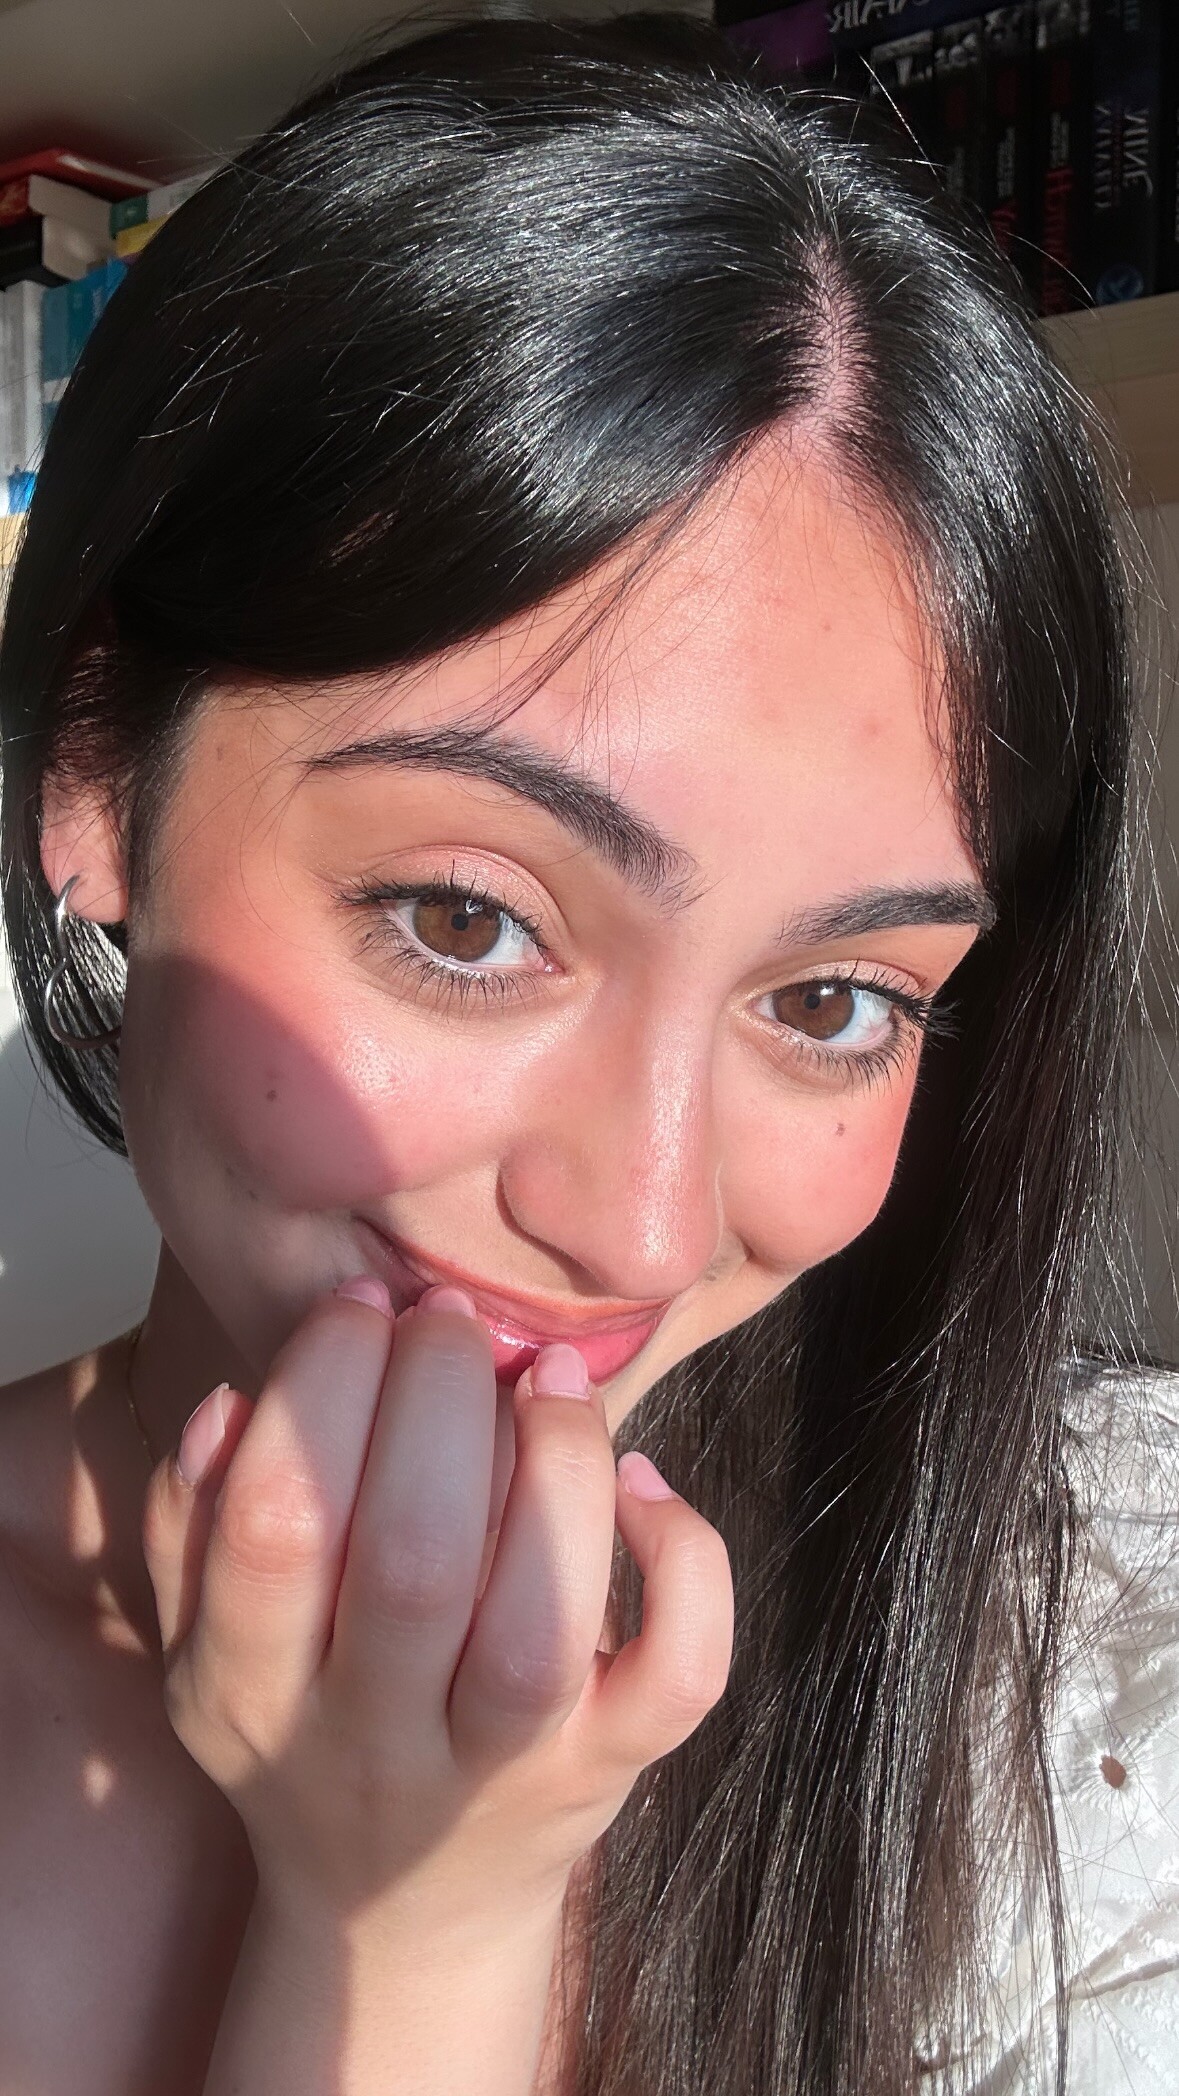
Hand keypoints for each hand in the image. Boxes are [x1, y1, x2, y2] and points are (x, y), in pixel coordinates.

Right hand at [141, 1280, 733, 1947]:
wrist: (408, 1913)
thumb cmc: (306, 1730)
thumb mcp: (206, 1648)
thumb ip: (191, 1526)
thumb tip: (229, 1404)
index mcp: (251, 1696)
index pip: (274, 1529)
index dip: (320, 1389)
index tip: (361, 1306)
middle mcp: (374, 1745)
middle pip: (412, 1566)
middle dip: (439, 1401)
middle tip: (451, 1319)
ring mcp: (505, 1769)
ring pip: (542, 1627)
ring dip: (555, 1470)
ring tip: (546, 1374)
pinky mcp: (611, 1771)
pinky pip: (676, 1675)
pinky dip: (682, 1561)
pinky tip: (640, 1479)